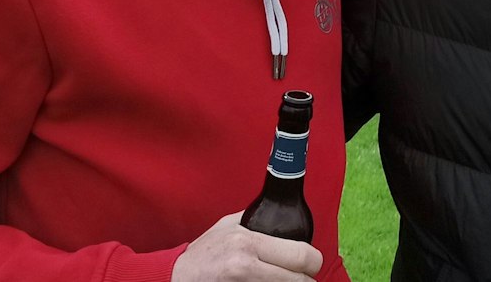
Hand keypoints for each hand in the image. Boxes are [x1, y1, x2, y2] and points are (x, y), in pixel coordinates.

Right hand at [173, 213, 322, 281]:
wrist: (176, 277)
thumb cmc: (204, 252)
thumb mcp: (229, 226)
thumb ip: (257, 221)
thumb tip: (285, 215)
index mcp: (248, 242)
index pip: (302, 256)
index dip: (313, 262)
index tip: (311, 263)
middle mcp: (246, 266)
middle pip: (300, 281)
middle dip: (305, 280)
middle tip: (302, 277)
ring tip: (284, 280)